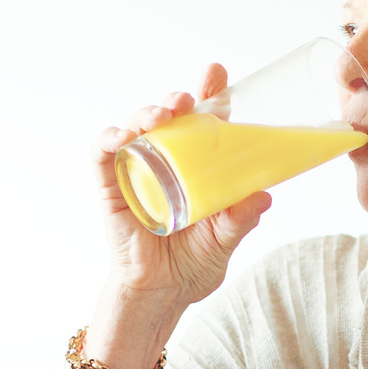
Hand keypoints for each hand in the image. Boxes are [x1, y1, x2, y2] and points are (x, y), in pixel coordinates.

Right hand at [93, 63, 272, 302]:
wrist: (162, 294)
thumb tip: (264, 195)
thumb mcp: (225, 239)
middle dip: (177, 99)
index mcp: (196, 167)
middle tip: (189, 99)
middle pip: (168, 117)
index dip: (208, 94)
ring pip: (136, 126)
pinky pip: (103, 154)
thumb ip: (241, 218)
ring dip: (147, 112)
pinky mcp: (111, 188)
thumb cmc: (192, 265)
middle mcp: (166, 162)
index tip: (216, 74)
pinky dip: (109, 139)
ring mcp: (136, 171)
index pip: (202, 122)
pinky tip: (122, 136)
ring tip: (164, 114)